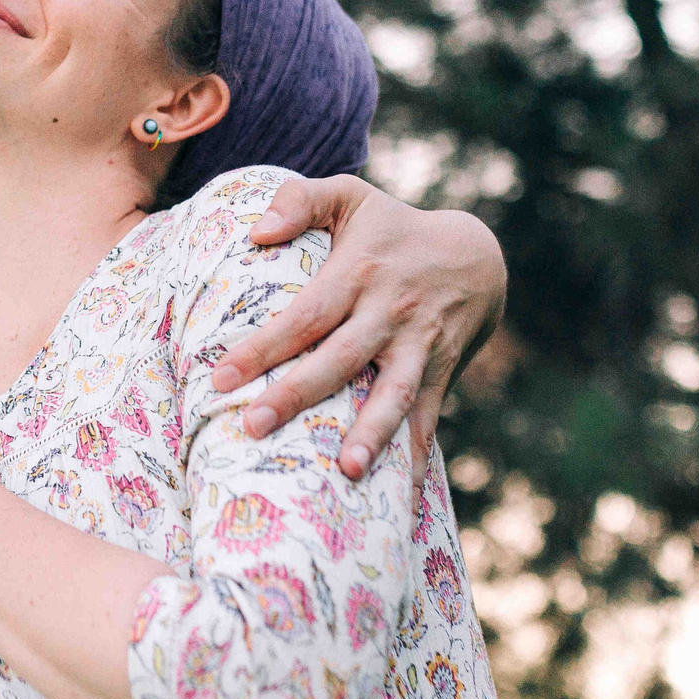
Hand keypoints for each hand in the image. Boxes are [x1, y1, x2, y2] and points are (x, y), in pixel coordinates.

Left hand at [212, 174, 505, 475]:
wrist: (477, 255)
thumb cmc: (392, 228)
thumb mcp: (351, 197)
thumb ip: (300, 199)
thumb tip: (257, 232)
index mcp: (358, 272)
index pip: (305, 315)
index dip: (264, 345)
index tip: (220, 376)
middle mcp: (390, 312)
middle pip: (340, 358)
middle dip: (298, 394)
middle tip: (254, 426)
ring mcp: (419, 345)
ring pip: (394, 392)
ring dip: (372, 433)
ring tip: (346, 472)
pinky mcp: (440, 372)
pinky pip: (427, 418)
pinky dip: (414, 459)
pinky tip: (400, 501)